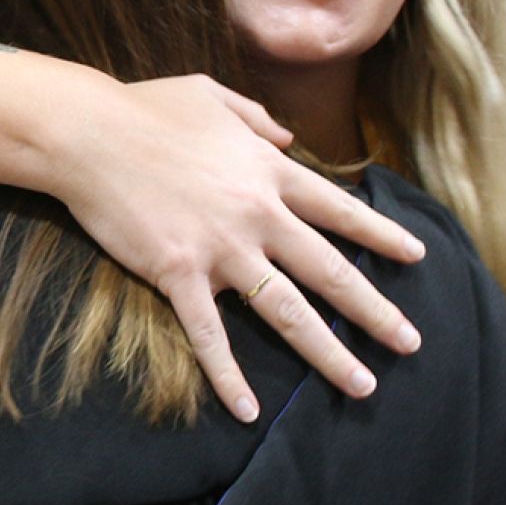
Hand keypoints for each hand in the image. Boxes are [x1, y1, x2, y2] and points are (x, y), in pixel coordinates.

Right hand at [36, 73, 425, 423]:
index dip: (381, 235)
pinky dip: (229, 375)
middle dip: (375, 310)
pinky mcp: (178, 273)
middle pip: (330, 270)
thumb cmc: (147, 108)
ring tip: (362, 384)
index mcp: (268, 171)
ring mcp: (220, 248)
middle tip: (410, 342)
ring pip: (288, 311)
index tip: (417, 257)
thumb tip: (288, 136)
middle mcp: (257, 213)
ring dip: (329, 352)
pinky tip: (248, 409)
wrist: (88, 132)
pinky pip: (210, 334)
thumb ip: (257, 118)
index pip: (340, 209)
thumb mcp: (212, 94)